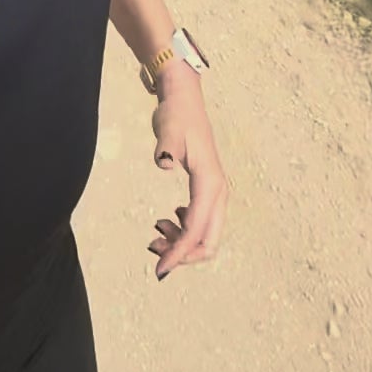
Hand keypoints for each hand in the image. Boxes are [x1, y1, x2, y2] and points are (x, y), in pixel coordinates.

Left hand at [148, 65, 228, 280]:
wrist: (184, 102)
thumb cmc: (176, 117)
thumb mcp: (167, 131)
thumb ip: (165, 149)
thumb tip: (164, 163)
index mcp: (210, 183)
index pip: (196, 230)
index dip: (178, 254)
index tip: (158, 270)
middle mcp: (217, 192)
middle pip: (208, 242)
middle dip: (182, 254)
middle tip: (153, 250)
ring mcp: (214, 193)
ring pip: (205, 235)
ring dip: (181, 243)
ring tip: (154, 233)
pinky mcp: (207, 191)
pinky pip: (201, 223)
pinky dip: (184, 231)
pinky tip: (167, 220)